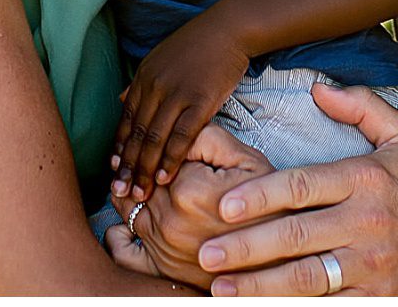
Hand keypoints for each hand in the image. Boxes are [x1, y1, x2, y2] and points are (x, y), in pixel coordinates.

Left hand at [103, 123, 274, 288]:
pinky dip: (118, 237)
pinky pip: (123, 250)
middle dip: (148, 169)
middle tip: (160, 166)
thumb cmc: (267, 207)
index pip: (160, 154)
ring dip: (130, 193)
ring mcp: (161, 245)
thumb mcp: (247, 161)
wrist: (279, 259)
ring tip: (140, 183)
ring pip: (126, 206)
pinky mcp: (159, 266)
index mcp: (188, 191)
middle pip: (141, 179)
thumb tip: (178, 131)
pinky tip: (125, 226)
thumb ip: (209, 138)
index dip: (169, 148)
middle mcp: (168, 220)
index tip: (182, 154)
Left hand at [111, 14, 249, 200]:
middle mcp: (154, 87)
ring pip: (154, 139)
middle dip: (127, 167)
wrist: (227, 30)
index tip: (113, 173)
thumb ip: (141, 84)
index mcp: (143, 79)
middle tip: (119, 194)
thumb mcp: (159, 59)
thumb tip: (122, 100)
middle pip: (136, 134)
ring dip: (145, 170)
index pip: (125, 121)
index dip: (119, 149)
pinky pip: (181, 136)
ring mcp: (176, 94)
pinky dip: (170, 159)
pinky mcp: (200, 101)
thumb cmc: (196, 47)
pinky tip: (164, 178)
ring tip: (139, 195)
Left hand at [196, 82, 397, 295]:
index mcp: (365, 180)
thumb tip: (318, 89)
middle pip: (295, 237)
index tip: (222, 205)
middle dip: (245, 247)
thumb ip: (362, 107)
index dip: (258, 196)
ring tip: (220, 289)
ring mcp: (373, 268)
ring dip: (259, 286)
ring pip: (306, 279)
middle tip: (206, 253)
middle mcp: (367, 223)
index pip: (301, 186)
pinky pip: (329, 305)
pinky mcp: (379, 300)